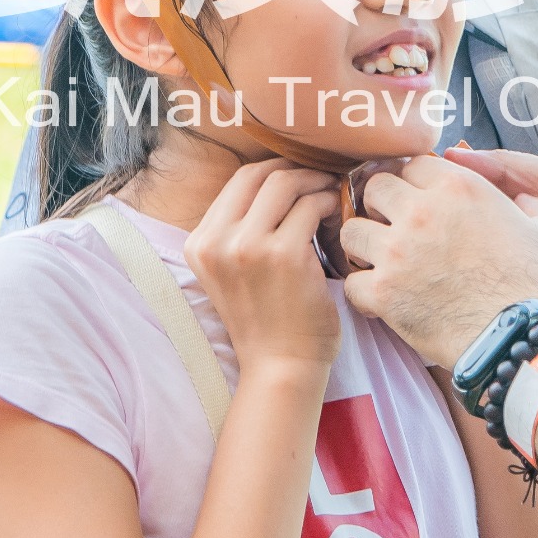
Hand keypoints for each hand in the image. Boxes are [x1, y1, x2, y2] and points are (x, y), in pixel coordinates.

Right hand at [182, 160, 341, 370]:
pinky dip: (330, 203)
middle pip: (261, 175)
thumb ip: (238, 230)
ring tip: (331, 197)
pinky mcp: (285, 254)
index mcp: (200, 243)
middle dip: (297, 171)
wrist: (279, 366)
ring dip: (316, 184)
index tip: (298, 178)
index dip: (273, 172)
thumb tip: (275, 181)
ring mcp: (249, 246)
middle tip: (321, 180)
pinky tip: (337, 217)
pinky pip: (312, 206)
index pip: (238, 182)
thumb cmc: (264, 320)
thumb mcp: (230, 272)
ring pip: (287, 184)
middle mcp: (217, 241)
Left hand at [338, 154, 537, 368]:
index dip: (416, 181)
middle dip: (382, 204)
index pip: (413, 164)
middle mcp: (420, 212)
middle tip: (395, 225)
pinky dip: (364, 290)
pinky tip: (383, 297)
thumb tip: (522, 202)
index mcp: (458, 187)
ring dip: (365, 243)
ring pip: (351, 231)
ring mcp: (396, 252)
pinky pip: (352, 282)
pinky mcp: (383, 293)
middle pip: (373, 189)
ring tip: (382, 259)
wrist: (522, 339)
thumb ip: (531, 204)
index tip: (418, 199)